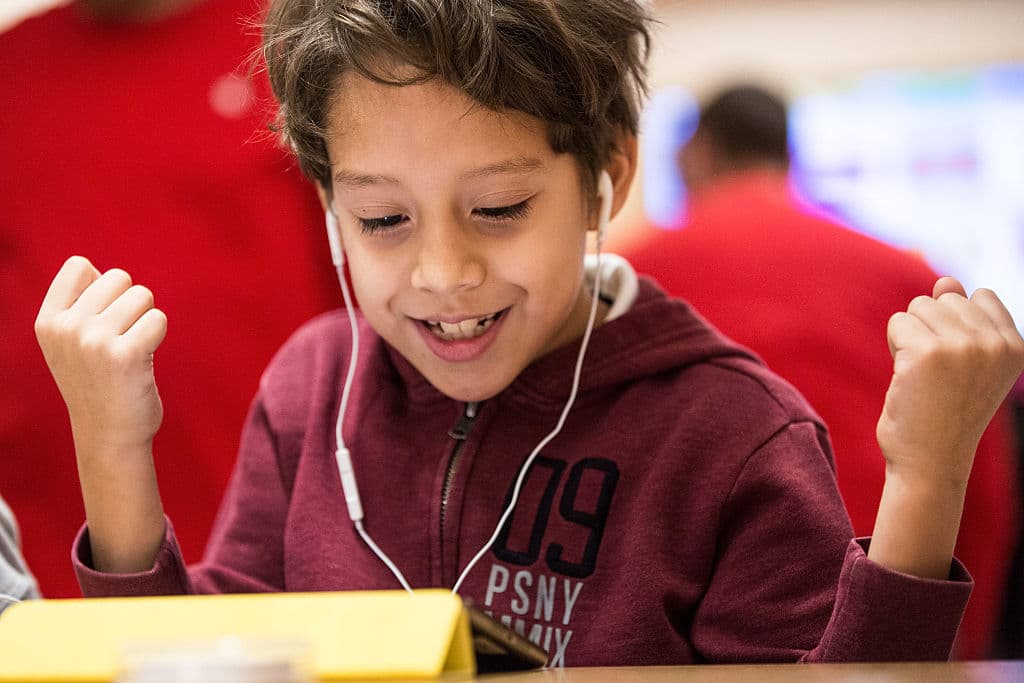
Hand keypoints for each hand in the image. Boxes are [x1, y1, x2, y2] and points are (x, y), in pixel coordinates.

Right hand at [35, 256, 168, 571]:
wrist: (110, 434)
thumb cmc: (99, 382)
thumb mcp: (71, 343)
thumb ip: (79, 305)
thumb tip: (99, 270)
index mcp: (48, 322)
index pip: (79, 265)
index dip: (103, 287)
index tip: (101, 320)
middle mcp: (66, 328)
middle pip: (118, 278)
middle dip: (130, 304)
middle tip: (121, 341)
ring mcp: (93, 340)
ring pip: (143, 295)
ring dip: (146, 320)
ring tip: (132, 350)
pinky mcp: (125, 354)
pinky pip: (158, 318)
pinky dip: (158, 335)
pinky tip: (144, 360)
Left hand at [869, 277, 1023, 577]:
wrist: (930, 463)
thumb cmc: (944, 412)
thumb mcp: (964, 362)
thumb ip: (960, 318)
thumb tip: (947, 281)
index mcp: (1015, 346)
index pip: (978, 296)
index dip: (954, 324)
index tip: (957, 365)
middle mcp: (995, 344)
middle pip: (943, 299)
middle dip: (929, 330)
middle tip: (935, 375)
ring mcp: (964, 346)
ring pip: (918, 307)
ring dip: (909, 338)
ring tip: (922, 376)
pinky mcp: (928, 353)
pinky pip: (898, 323)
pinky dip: (894, 346)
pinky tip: (907, 378)